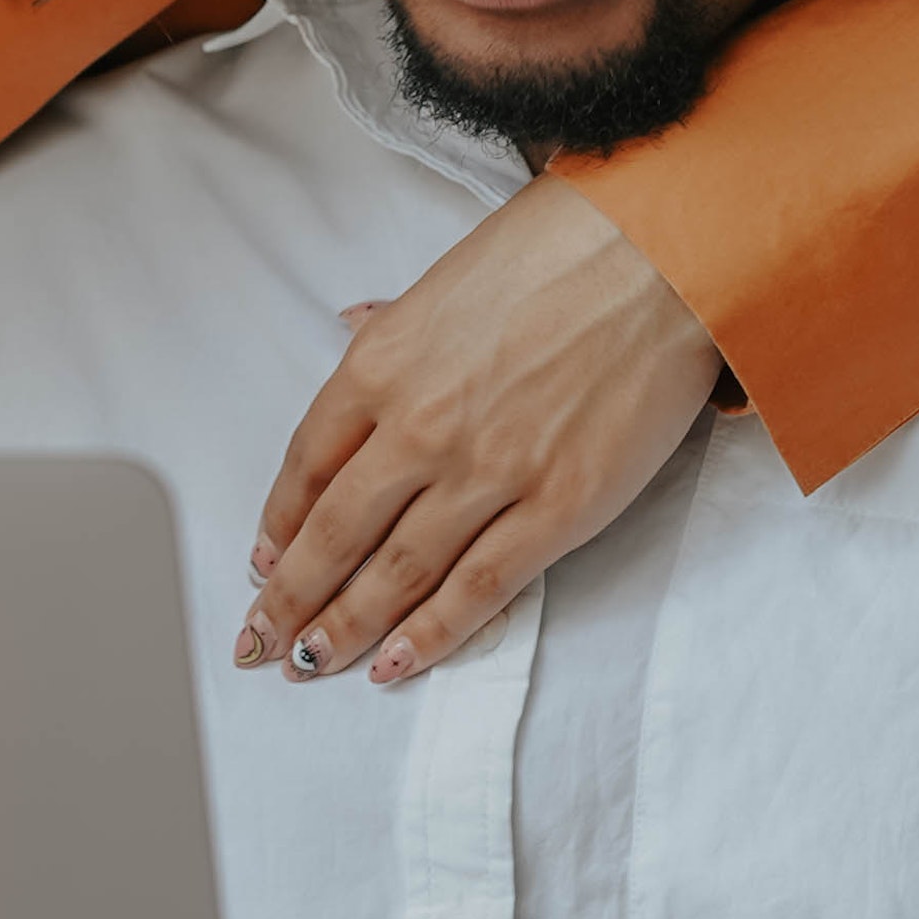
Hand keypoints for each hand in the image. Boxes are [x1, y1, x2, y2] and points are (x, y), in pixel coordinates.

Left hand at [236, 174, 724, 686]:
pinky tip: (393, 665)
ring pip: (396, 573)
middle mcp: (420, 428)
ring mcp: (488, 473)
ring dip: (344, 628)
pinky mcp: (558, 508)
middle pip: (334, 533)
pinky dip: (431, 635)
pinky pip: (479, 588)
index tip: (262, 564)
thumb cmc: (555, 252)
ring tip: (308, 665)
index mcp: (379, 367)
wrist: (660, 253)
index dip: (279, 527)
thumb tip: (350, 325)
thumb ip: (392, 328)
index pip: (305, 467)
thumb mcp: (443, 281)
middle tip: (257, 643)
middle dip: (288, 599)